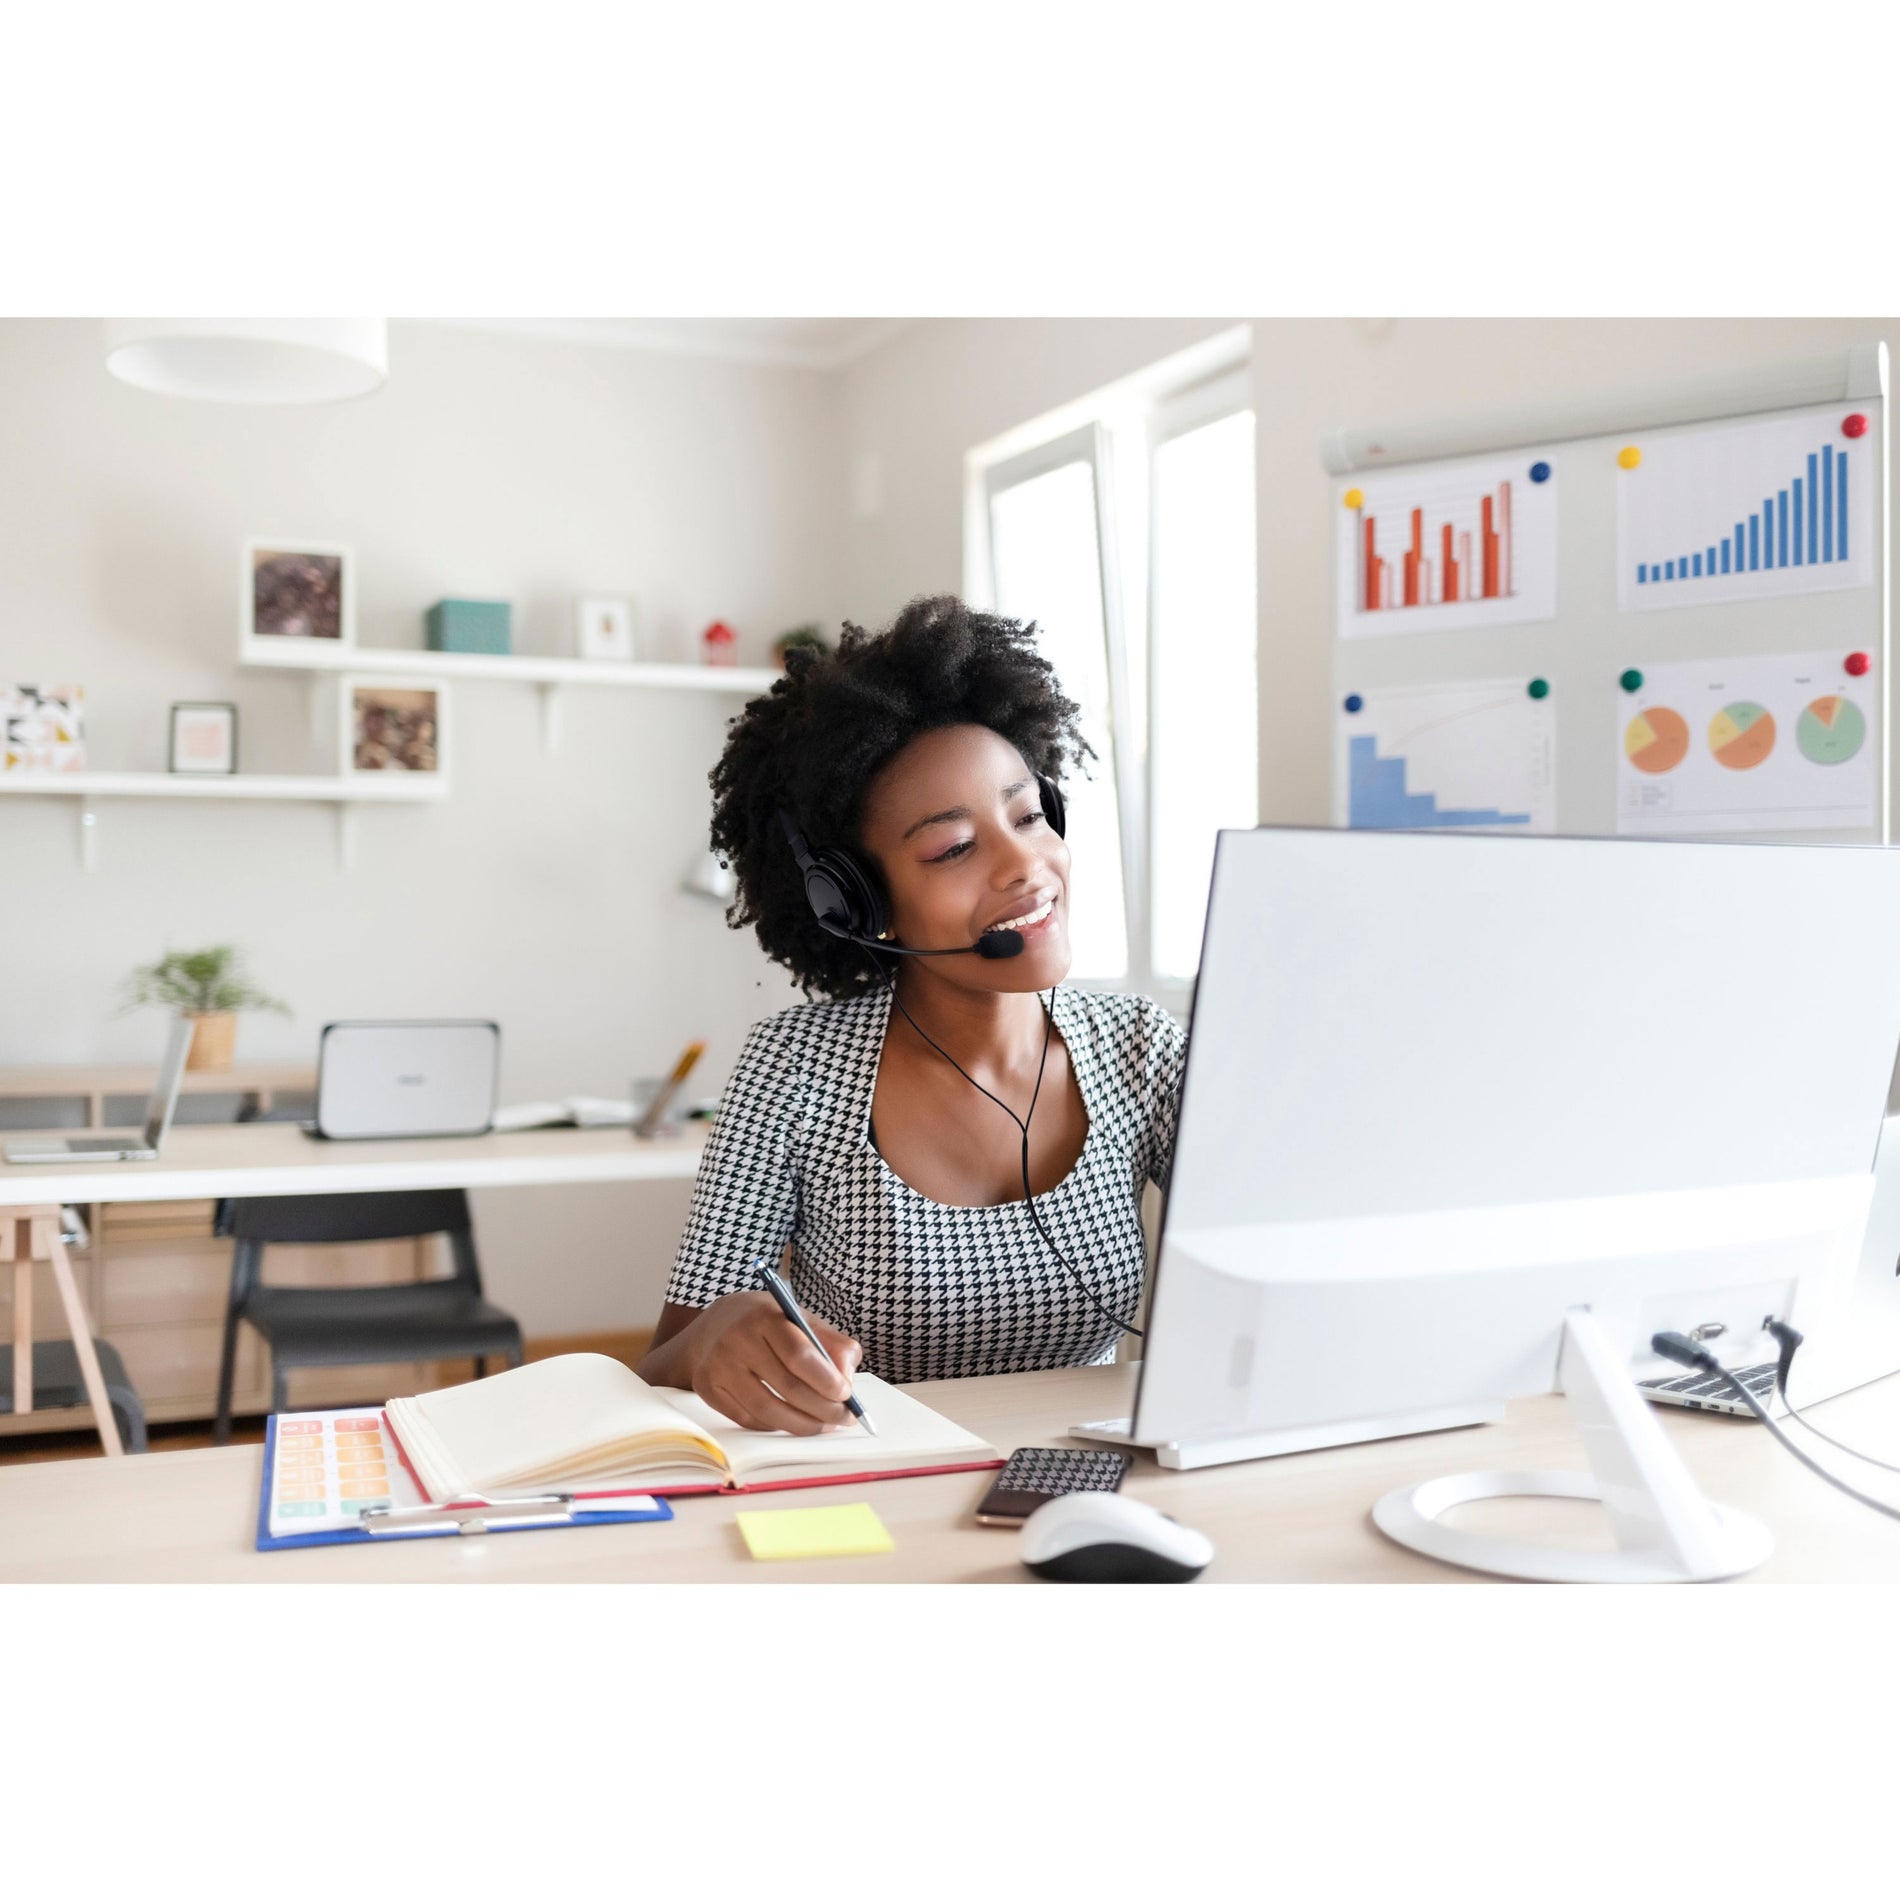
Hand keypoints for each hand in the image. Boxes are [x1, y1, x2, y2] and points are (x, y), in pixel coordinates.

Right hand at [676, 1289, 862, 1435]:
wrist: (711, 1326)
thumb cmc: (766, 1323)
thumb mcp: (800, 1318)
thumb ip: (832, 1343)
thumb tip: (846, 1380)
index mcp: (765, 1317)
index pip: (799, 1355)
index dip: (826, 1380)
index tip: (847, 1395)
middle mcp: (738, 1340)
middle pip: (787, 1387)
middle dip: (823, 1409)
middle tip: (844, 1418)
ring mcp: (719, 1367)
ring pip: (767, 1411)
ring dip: (802, 1425)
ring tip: (824, 1425)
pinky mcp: (707, 1390)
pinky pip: (748, 1420)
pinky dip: (775, 1426)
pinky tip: (792, 1420)